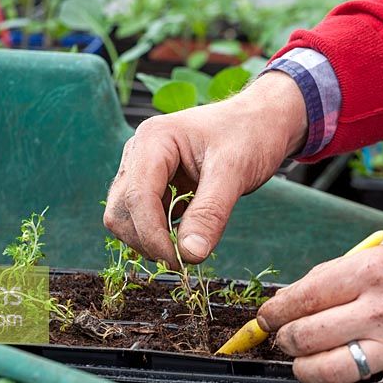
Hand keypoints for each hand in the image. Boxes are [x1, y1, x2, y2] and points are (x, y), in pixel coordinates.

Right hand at [104, 72, 306, 267]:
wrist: (261, 121)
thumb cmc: (250, 134)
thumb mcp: (234, 172)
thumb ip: (210, 213)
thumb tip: (190, 254)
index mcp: (154, 140)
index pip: (136, 197)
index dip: (152, 236)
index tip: (180, 261)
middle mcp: (139, 153)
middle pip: (121, 211)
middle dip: (148, 241)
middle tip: (186, 259)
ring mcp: (142, 170)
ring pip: (126, 218)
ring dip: (151, 240)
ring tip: (189, 246)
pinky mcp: (153, 185)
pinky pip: (143, 218)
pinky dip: (159, 234)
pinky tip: (187, 234)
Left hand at [257, 220, 382, 382]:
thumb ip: (349, 272)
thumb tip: (307, 292)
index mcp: (369, 271)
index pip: (301, 295)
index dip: (274, 311)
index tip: (268, 318)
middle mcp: (379, 309)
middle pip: (304, 335)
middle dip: (284, 341)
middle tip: (286, 342)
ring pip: (326, 370)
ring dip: (304, 372)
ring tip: (307, 367)